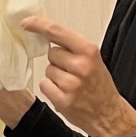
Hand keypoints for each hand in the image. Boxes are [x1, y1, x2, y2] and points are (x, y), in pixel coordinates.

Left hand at [24, 18, 135, 136]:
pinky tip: (65, 94)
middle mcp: (80, 66)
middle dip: (58, 61)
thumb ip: (73, 48)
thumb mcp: (93, 59)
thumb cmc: (99, 85)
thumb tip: (46, 35)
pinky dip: (51, 89)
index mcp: (88, 51)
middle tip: (73, 72)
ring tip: (71, 85)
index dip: (39, 25)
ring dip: (55, 77)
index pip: (57, 32)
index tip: (26, 22)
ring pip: (48, 70)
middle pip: (52, 53)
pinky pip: (44, 85)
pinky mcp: (63, 100)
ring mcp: (71, 84)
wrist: (108, 114)